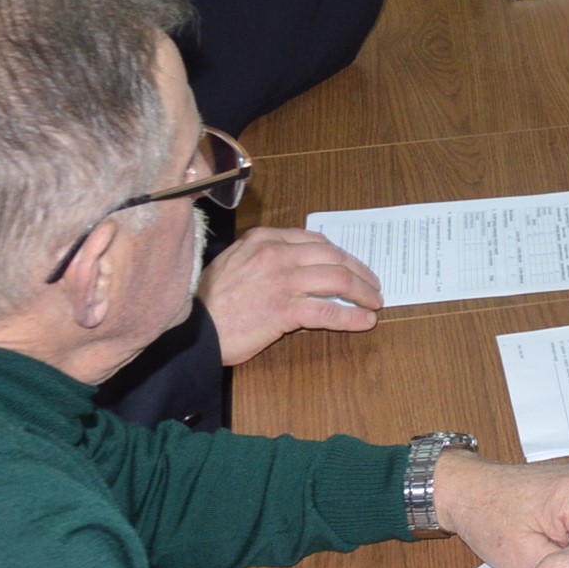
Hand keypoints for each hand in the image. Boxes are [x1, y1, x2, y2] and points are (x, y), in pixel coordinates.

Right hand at [198, 228, 382, 364]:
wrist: (194, 329)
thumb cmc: (209, 301)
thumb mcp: (234, 263)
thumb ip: (264, 258)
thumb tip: (298, 267)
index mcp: (264, 239)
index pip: (315, 241)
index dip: (341, 254)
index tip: (353, 265)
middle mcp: (277, 253)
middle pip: (333, 256)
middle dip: (359, 271)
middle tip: (373, 285)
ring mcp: (283, 280)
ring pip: (338, 279)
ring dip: (363, 292)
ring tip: (374, 303)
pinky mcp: (286, 309)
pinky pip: (329, 310)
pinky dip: (352, 316)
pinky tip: (365, 321)